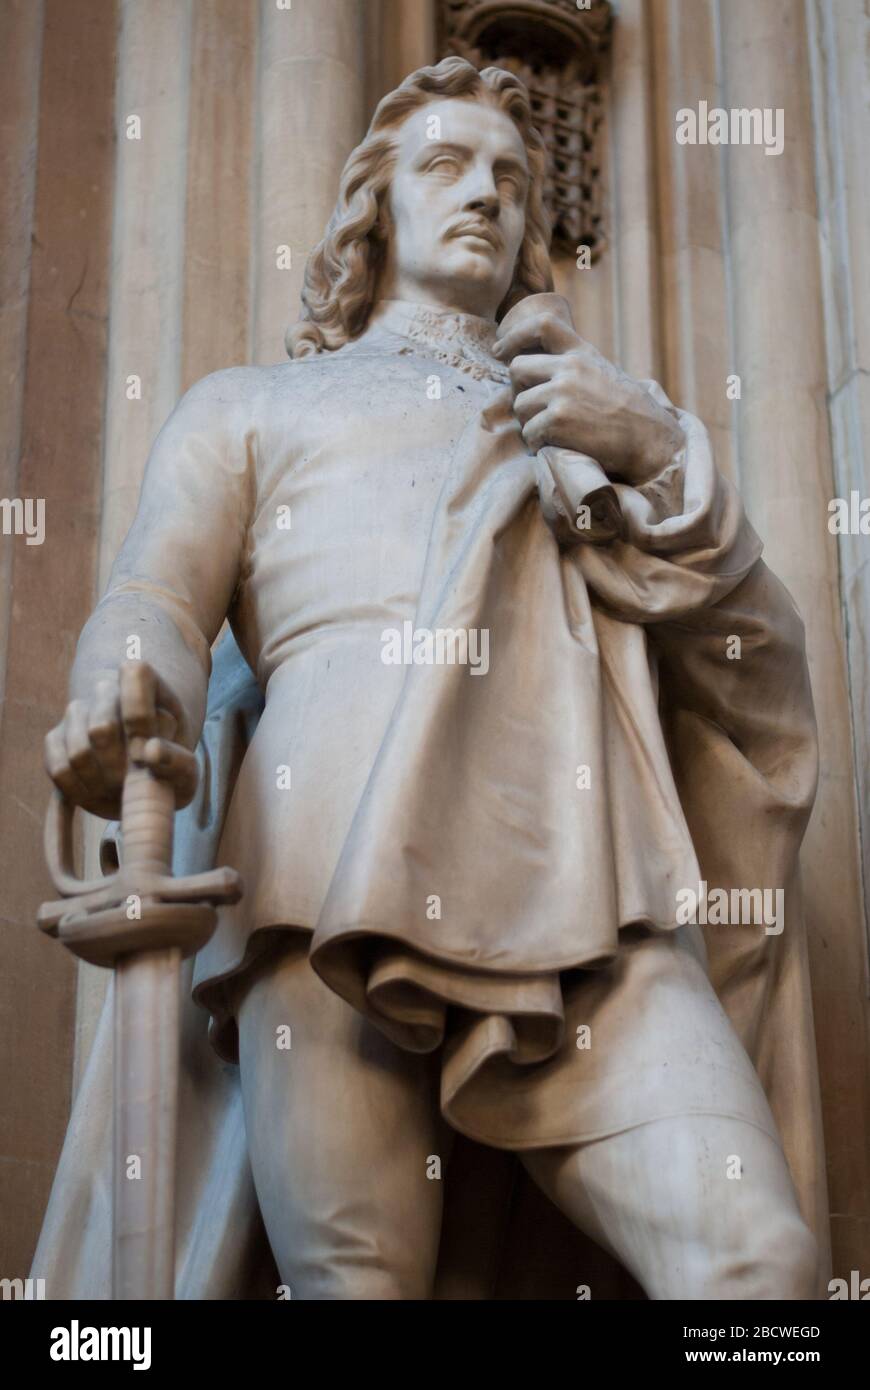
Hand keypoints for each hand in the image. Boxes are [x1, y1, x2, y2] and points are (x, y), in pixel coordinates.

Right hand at [44, 661, 194, 819]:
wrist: (142, 777)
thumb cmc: (168, 769)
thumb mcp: (187, 769)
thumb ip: (178, 761)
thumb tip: (150, 752)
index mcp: (146, 682)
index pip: (135, 675)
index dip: (140, 721)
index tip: (148, 754)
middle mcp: (107, 688)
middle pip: (101, 729)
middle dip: (120, 768)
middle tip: (135, 783)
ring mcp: (78, 711)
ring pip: (78, 753)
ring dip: (100, 784)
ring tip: (120, 789)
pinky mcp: (56, 738)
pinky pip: (59, 769)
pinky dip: (79, 792)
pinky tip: (97, 794)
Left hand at [493, 306, 684, 485]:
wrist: (651, 440)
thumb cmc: (632, 415)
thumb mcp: (606, 375)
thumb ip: (577, 368)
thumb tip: (543, 372)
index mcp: (582, 353)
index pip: (542, 325)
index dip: (515, 336)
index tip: (500, 350)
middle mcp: (570, 368)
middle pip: (517, 370)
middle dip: (519, 392)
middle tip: (533, 412)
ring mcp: (562, 392)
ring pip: (519, 406)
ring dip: (530, 425)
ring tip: (552, 435)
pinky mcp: (558, 420)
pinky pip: (529, 434)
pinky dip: (538, 446)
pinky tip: (556, 448)